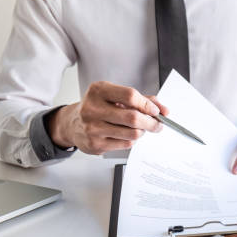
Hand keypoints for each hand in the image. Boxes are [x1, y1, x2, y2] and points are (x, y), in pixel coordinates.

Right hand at [48, 82, 168, 154]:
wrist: (73, 124)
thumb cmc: (98, 107)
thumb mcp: (115, 96)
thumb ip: (141, 100)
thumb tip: (163, 110)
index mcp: (99, 90)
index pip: (130, 96)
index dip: (147, 104)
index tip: (156, 110)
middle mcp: (93, 108)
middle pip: (133, 118)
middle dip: (151, 122)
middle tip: (157, 124)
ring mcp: (93, 128)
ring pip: (132, 134)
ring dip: (142, 132)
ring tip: (140, 128)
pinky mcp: (95, 144)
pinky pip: (125, 145)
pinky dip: (131, 140)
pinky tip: (126, 135)